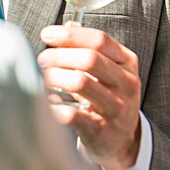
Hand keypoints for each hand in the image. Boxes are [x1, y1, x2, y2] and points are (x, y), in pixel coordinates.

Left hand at [39, 23, 142, 169]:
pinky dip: (54, 106)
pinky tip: (45, 102)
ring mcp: (116, 108)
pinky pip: (72, 115)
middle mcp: (126, 84)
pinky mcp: (102, 131)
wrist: (123, 141)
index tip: (47, 34)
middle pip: (90, 59)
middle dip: (59, 55)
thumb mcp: (110, 72)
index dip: (70, 35)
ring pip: (80, 83)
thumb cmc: (109, 99)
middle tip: (42, 59)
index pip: (99, 40)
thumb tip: (64, 28)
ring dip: (54, 77)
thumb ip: (91, 50)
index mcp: (127, 63)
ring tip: (42, 78)